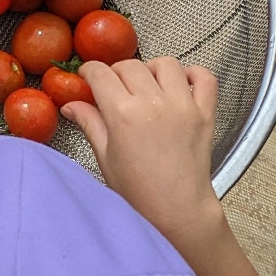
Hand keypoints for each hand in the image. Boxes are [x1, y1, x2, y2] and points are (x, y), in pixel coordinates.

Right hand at [61, 58, 223, 253]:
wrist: (177, 211)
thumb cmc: (139, 192)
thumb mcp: (105, 157)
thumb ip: (90, 124)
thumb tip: (71, 105)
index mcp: (123, 114)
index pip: (101, 74)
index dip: (90, 71)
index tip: (89, 76)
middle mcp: (153, 103)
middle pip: (130, 65)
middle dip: (117, 72)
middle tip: (114, 88)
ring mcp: (182, 105)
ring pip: (166, 64)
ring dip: (152, 69)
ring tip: (147, 85)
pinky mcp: (204, 113)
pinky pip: (204, 77)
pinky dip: (193, 74)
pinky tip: (181, 84)